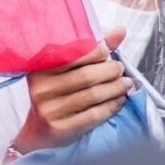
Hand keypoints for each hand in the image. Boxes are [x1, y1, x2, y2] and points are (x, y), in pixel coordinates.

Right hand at [11, 28, 131, 154]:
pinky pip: (94, 114)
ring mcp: (49, 110)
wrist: (38, 132)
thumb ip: (93, 51)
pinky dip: (112, 106)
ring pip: (93, 95)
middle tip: (120, 70)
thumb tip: (120, 31)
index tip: (109, 52)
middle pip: (86, 75)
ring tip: (126, 84)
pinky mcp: (59, 128)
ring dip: (116, 88)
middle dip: (111, 70)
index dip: (97, 51)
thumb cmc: (58, 95)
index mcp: (40, 70)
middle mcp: (41, 89)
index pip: (73, 55)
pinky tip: (120, 100)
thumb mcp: (68, 71)